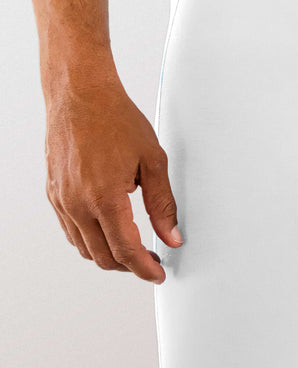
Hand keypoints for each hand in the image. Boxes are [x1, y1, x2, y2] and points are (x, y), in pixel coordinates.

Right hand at [45, 75, 182, 282]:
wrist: (81, 95)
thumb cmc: (116, 120)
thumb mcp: (153, 161)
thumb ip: (163, 204)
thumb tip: (172, 235)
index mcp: (104, 197)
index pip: (126, 250)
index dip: (144, 268)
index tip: (158, 272)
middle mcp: (76, 203)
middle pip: (103, 256)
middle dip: (129, 266)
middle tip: (151, 260)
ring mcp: (61, 200)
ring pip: (84, 248)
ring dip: (109, 255)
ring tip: (134, 248)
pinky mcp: (53, 193)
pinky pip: (71, 231)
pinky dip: (91, 240)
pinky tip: (109, 231)